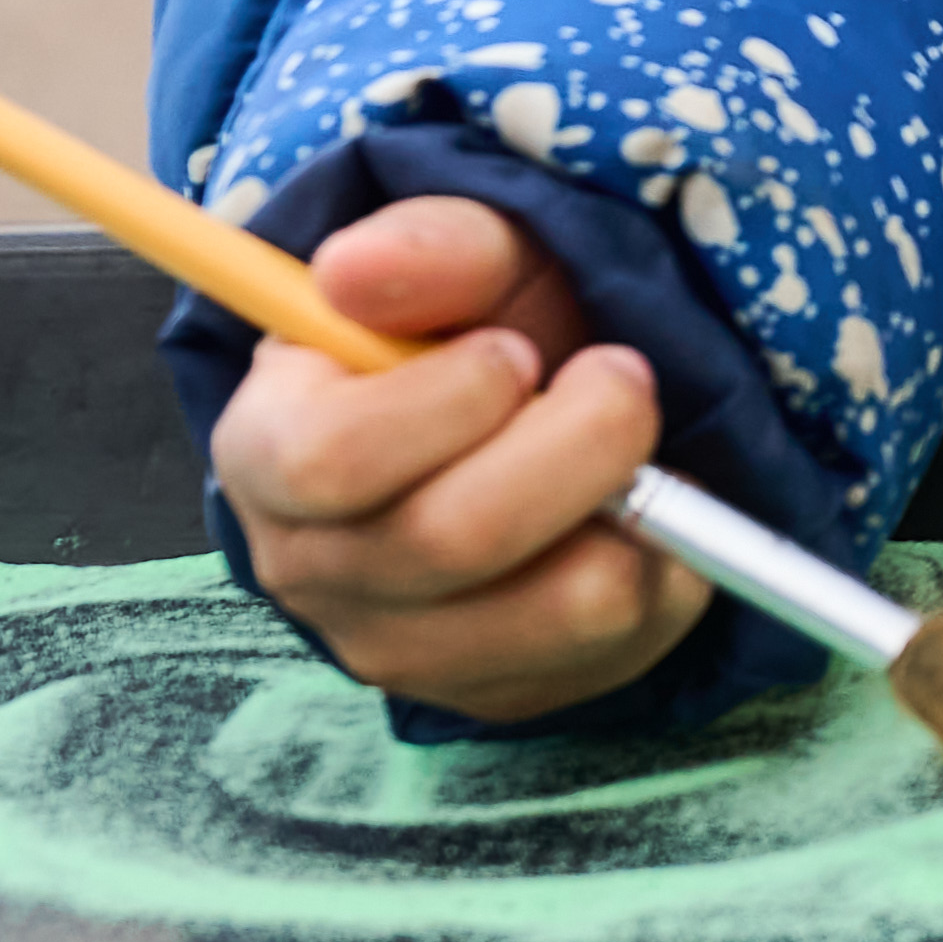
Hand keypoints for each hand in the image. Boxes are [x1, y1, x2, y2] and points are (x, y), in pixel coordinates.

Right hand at [206, 193, 714, 720]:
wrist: (527, 419)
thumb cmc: (481, 329)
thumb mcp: (467, 259)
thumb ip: (427, 249)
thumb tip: (356, 269)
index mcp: (271, 451)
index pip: (332, 460)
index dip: (449, 400)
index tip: (516, 349)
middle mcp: (318, 569)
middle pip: (456, 539)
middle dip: (580, 440)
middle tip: (623, 374)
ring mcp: (407, 647)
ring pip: (561, 606)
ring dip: (635, 505)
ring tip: (636, 444)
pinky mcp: (502, 692)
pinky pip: (624, 643)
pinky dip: (671, 563)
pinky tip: (644, 509)